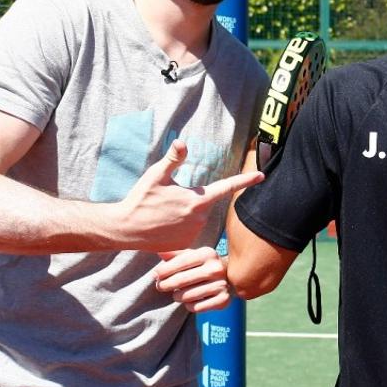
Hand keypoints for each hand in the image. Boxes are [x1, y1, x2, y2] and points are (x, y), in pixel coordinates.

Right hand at [114, 139, 263, 251]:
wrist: (125, 229)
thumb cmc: (140, 199)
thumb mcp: (156, 175)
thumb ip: (173, 159)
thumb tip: (182, 142)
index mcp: (197, 199)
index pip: (227, 187)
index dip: (245, 180)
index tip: (261, 176)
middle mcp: (201, 218)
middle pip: (206, 202)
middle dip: (193, 198)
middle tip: (168, 200)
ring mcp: (194, 233)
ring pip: (197, 216)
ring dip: (186, 213)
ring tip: (163, 214)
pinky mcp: (186, 244)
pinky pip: (190, 231)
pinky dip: (180, 226)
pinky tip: (164, 226)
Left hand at [154, 246, 230, 312]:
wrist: (230, 276)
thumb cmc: (203, 265)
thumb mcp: (192, 255)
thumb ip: (175, 254)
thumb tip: (159, 251)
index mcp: (207, 254)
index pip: (180, 263)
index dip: (164, 270)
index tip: (155, 275)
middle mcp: (216, 269)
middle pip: (181, 281)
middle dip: (165, 285)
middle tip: (160, 286)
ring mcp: (221, 285)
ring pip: (187, 296)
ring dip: (177, 296)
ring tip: (177, 294)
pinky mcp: (223, 300)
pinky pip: (196, 307)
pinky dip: (189, 306)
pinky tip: (191, 300)